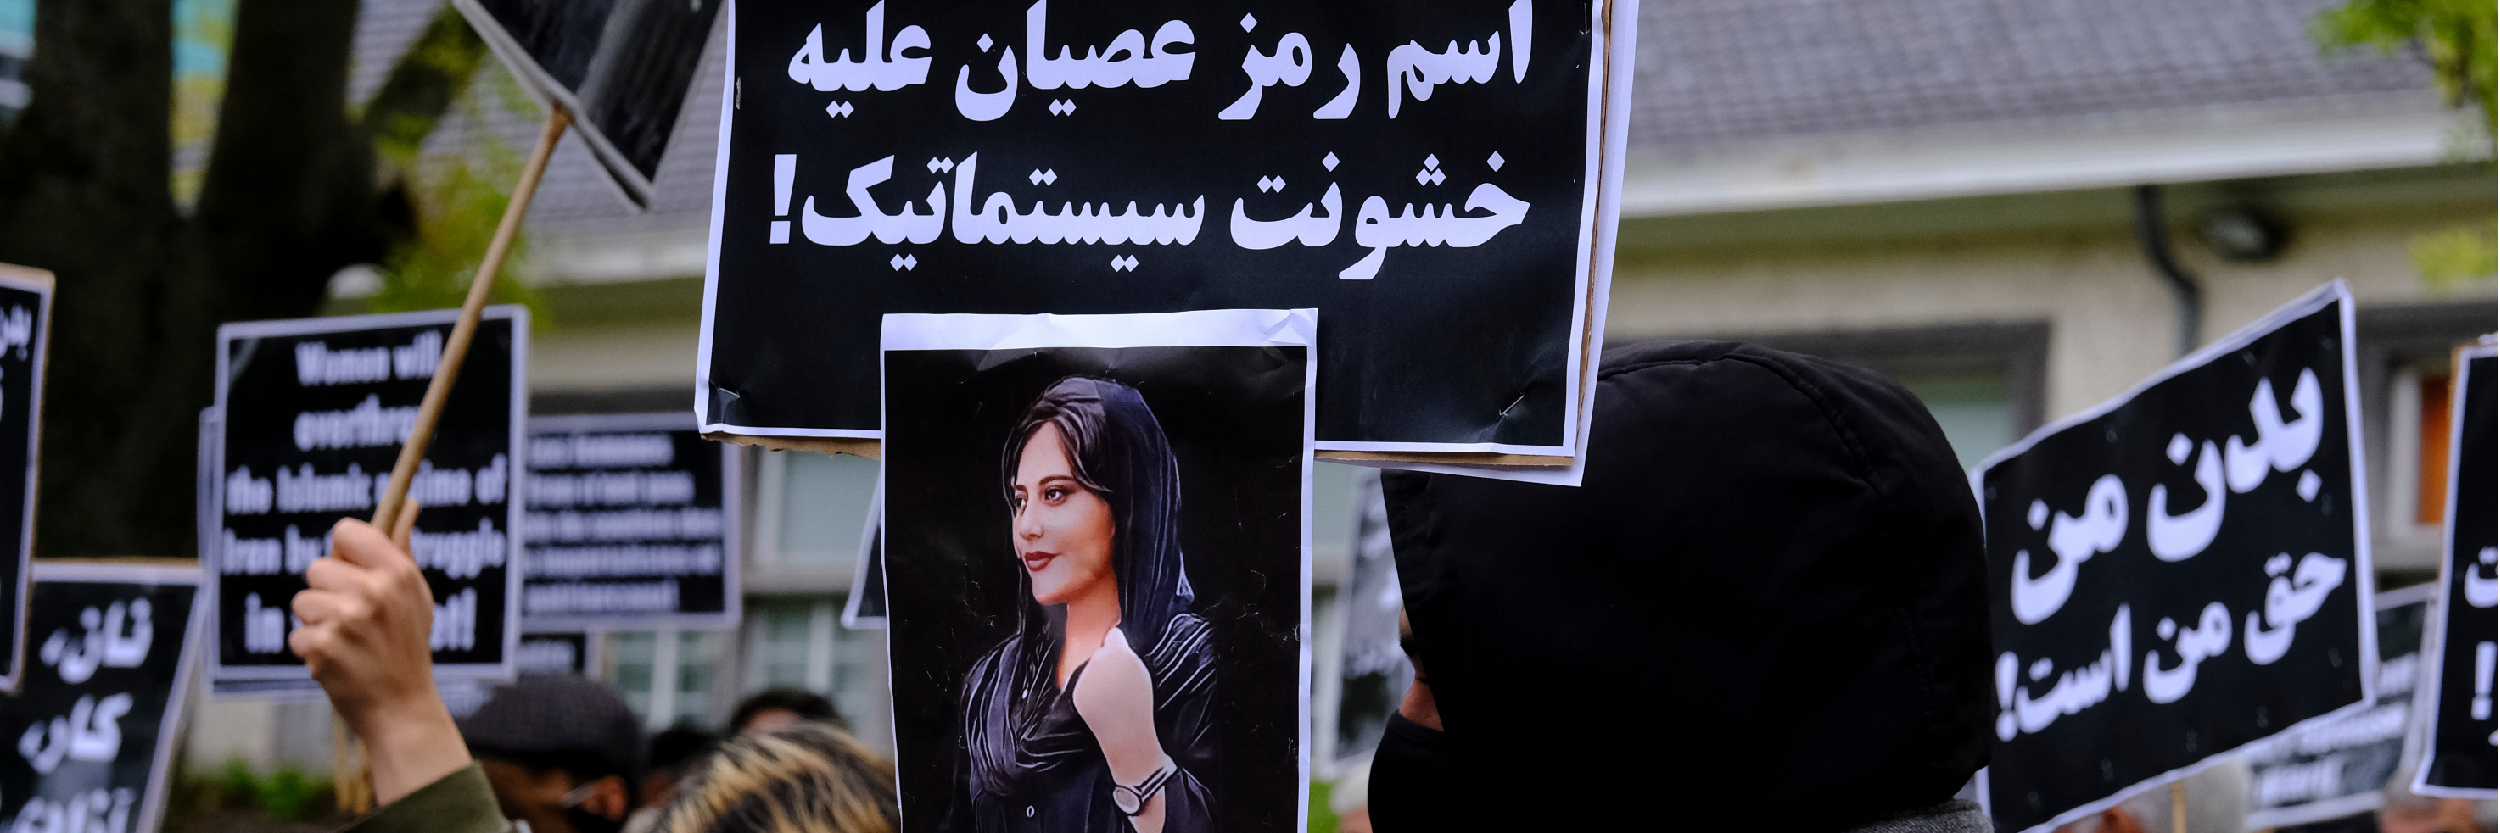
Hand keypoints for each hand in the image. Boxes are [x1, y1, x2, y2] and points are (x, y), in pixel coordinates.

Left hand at [291, 506, 470, 805]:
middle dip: (327, 594)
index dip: (343, 552)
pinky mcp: (321, 647)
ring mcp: (346, 619)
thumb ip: (401, 549)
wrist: (402, 708)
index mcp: (398, 572)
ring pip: (302, 602)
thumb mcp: (415, 596)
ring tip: (346, 644)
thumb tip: (407, 502)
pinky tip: (337, 663)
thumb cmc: (406, 647)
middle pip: (317, 569)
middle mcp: (373, 591)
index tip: (351, 572)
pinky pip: (296, 635)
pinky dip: (311, 652)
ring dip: (316, 624)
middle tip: (354, 622)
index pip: (347, 531)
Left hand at [1071, 628, 1164, 784]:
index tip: (1118, 650)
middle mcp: (1099, 660)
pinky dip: (1088, 689)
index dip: (1116, 644)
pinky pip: (1082, 683)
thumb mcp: (1141, 673)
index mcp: (1120, 653)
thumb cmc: (1139, 704)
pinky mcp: (1076, 689)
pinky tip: (1099, 701)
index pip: (1113, 635)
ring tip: (1109, 693)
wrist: (1126, 733)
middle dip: (1105, 660)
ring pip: (1089, 667)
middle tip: (1116, 679)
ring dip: (1095, 674)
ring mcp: (1085, 675)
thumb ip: (1127, 655)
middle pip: (1100, 651)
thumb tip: (1115, 641)